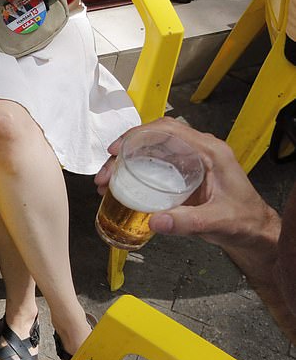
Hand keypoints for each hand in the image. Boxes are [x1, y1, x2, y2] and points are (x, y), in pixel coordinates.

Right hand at [94, 117, 276, 246]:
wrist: (253, 230)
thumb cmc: (243, 220)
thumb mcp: (217, 221)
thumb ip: (188, 222)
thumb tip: (155, 220)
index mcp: (209, 151)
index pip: (168, 130)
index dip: (138, 135)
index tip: (117, 149)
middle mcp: (198, 150)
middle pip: (153, 137)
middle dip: (124, 151)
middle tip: (106, 172)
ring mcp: (189, 160)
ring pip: (150, 149)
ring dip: (125, 161)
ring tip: (106, 182)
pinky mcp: (182, 173)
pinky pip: (153, 163)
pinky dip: (133, 170)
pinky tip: (121, 186)